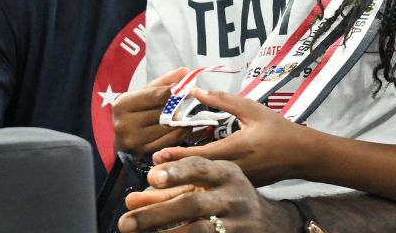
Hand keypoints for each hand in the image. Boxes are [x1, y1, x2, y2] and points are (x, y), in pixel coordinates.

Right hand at [112, 68, 191, 157]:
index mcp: (122, 104)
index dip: (173, 91)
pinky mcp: (144, 152)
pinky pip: (171, 140)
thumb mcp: (144, 92)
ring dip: (179, 119)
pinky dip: (181, 131)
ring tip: (181, 113)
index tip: (187, 87)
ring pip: (168, 126)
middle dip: (176, 105)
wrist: (124, 135)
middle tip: (186, 100)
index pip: (154, 95)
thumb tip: (185, 71)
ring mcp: (134, 140)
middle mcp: (124, 124)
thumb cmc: (136, 109)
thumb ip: (164, 81)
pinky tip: (183, 125)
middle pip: (162, 111)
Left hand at [117, 157, 301, 232]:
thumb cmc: (228, 196)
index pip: (200, 168)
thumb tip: (132, 200)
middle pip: (192, 204)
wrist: (270, 222)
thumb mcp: (207, 184)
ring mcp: (237, 224)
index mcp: (227, 173)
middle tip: (125, 222)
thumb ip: (170, 189)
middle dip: (156, 214)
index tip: (152, 177)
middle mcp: (233, 196)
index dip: (176, 172)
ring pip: (197, 231)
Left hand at [152, 87, 318, 186]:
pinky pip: (217, 185)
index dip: (178, 156)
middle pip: (198, 172)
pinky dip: (201, 181)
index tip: (158, 155)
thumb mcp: (252, 110)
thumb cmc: (279, 130)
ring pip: (206, 182)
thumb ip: (224, 101)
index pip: (201, 155)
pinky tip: (188, 179)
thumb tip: (196, 91)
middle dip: (174, 170)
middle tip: (153, 168)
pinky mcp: (242, 186)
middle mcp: (235, 169)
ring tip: (164, 175)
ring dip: (186, 178)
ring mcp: (238, 181)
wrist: (302, 155)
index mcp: (237, 148)